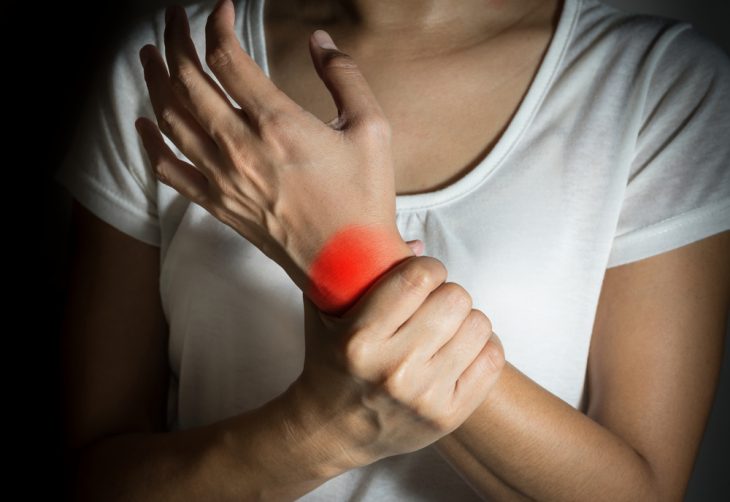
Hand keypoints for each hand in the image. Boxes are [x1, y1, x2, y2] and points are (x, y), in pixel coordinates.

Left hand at [134, 0, 412, 310]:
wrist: (349, 264)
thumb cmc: (363, 199)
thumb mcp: (372, 129)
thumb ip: (345, 76)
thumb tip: (320, 41)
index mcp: (277, 123)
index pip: (227, 57)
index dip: (218, 23)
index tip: (223, 9)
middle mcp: (240, 147)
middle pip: (188, 79)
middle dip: (174, 40)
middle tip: (172, 19)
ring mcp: (223, 178)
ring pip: (170, 118)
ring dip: (155, 80)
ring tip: (150, 55)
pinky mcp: (218, 205)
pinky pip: (168, 171)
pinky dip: (150, 143)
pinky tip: (144, 123)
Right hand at [287, 255, 504, 470]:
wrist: (330, 431)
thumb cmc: (329, 363)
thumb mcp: (325, 313)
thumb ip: (354, 271)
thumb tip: (417, 244)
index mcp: (359, 339)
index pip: (418, 278)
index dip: (429, 268)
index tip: (425, 275)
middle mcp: (393, 369)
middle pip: (455, 298)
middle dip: (448, 292)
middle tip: (436, 303)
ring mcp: (424, 396)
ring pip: (478, 325)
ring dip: (466, 318)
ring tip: (448, 326)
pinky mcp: (448, 416)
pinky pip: (492, 358)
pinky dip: (482, 345)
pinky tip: (461, 348)